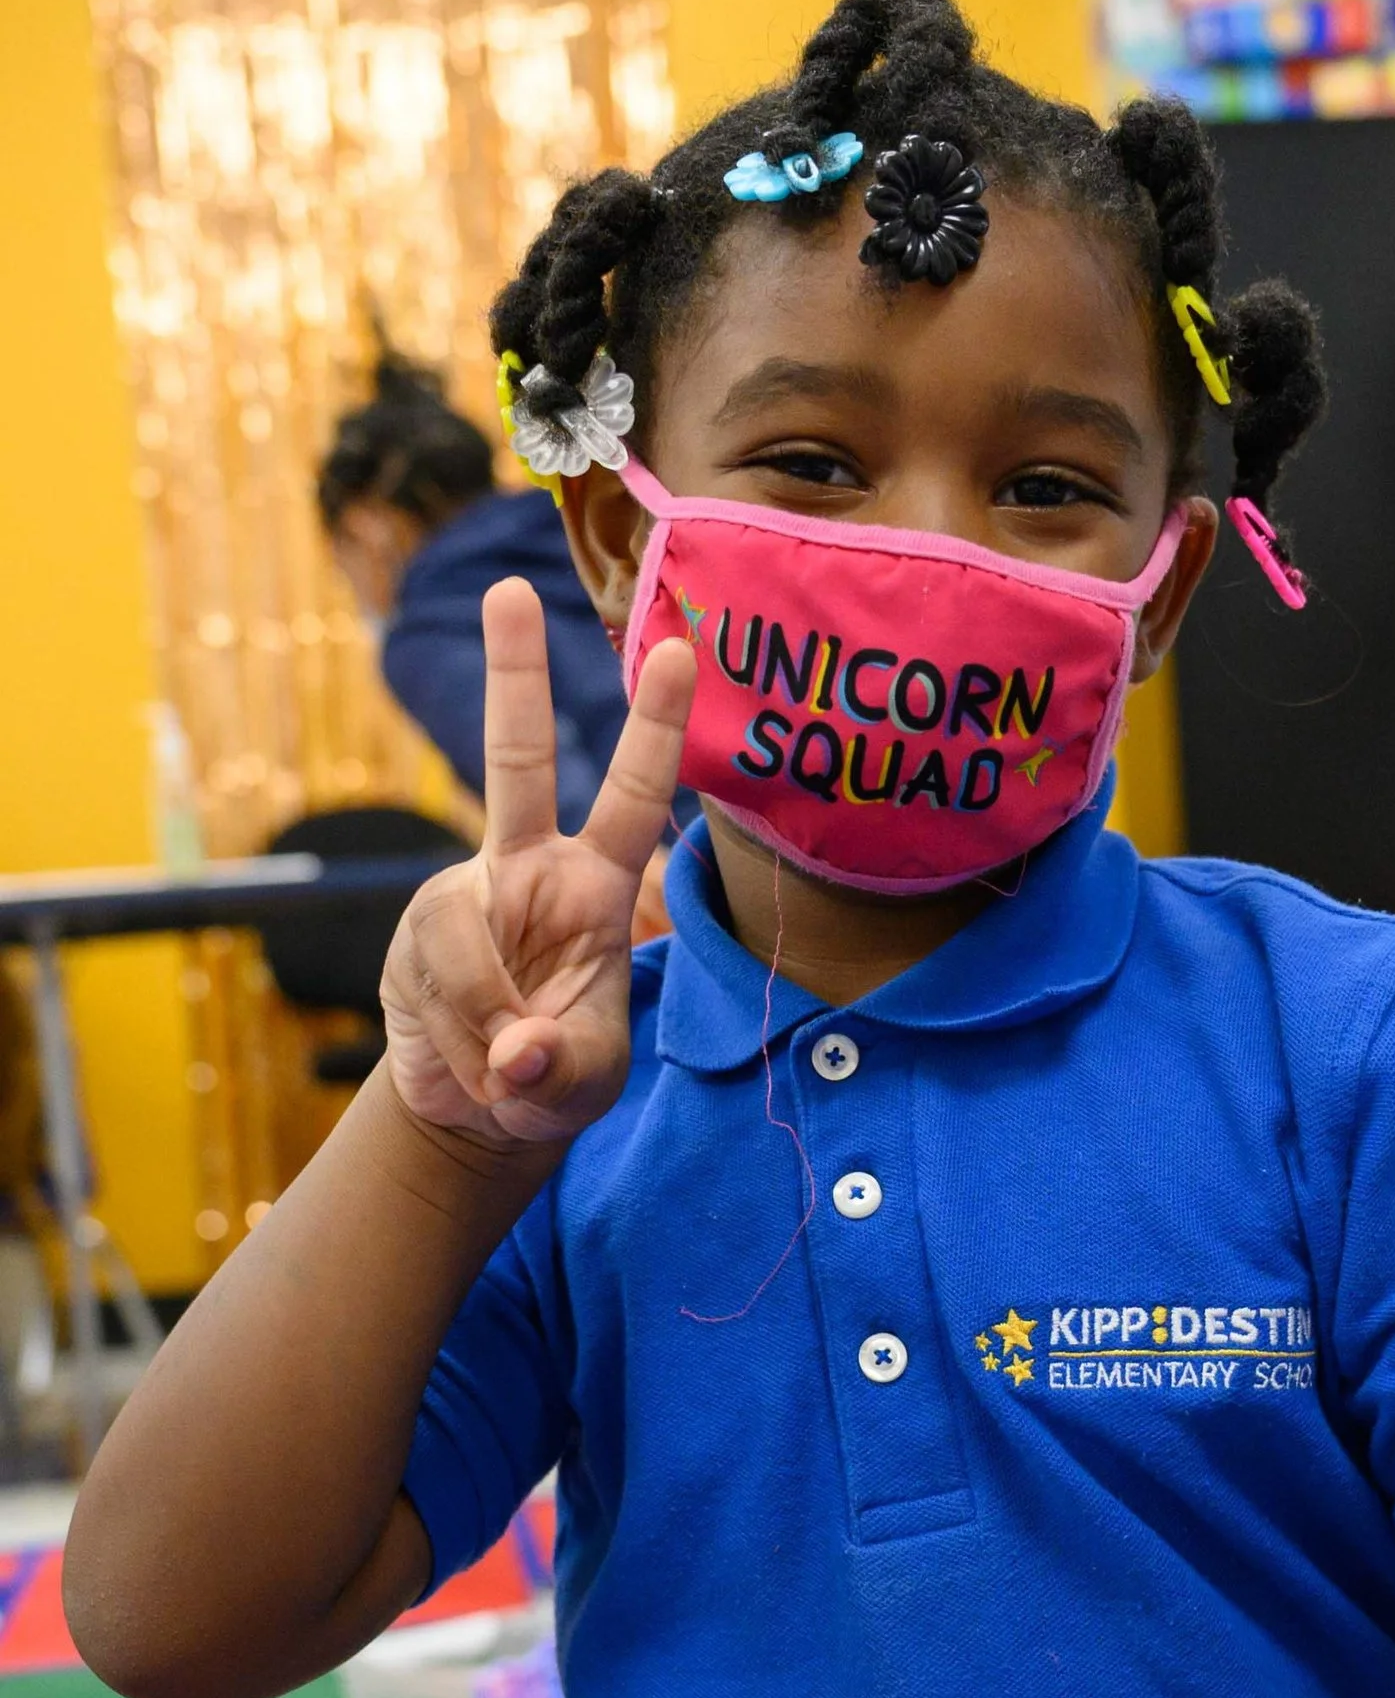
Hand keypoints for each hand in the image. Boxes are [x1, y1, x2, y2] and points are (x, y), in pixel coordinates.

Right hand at [380, 578, 694, 1146]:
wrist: (474, 1109)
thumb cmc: (556, 1076)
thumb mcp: (585, 1082)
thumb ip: (563, 1069)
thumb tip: (520, 1050)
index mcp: (594, 884)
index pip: (632, 793)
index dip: (655, 725)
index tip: (679, 648)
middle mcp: (526, 870)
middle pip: (514, 758)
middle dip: (512, 674)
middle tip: (510, 588)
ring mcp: (461, 895)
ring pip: (468, 947)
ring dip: (494, 1029)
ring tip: (511, 1068)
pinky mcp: (411, 935)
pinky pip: (440, 987)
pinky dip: (465, 1045)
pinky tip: (473, 1063)